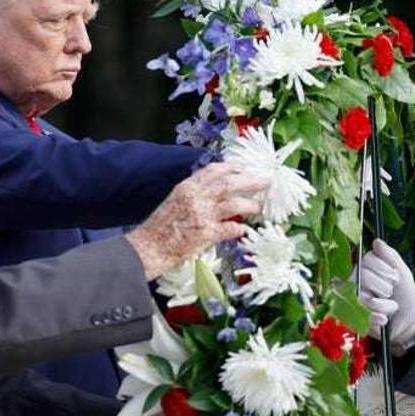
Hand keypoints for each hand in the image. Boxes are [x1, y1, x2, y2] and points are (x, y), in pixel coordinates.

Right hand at [126, 162, 266, 279]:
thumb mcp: (174, 201)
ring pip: (234, 204)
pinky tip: (243, 229)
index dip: (232, 167)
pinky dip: (239, 228)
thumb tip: (213, 191)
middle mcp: (196, 198)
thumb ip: (193, 194)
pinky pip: (230, 228)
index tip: (244, 168)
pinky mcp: (206, 234)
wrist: (148, 247)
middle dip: (251, 181)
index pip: (213, 171)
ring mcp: (202, 215)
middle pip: (230, 184)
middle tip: (265, 181)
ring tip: (257, 207)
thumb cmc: (159, 227)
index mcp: (187, 188)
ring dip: (249, 205)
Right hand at [358, 239, 414, 353]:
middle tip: (392, 291)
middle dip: (385, 286)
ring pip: (365, 298)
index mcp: (366, 268)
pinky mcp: (355, 319)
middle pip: (363, 276)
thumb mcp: (403, 272)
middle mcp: (355, 282)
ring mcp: (353, 301)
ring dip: (386, 305)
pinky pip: (364, 316)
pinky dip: (379, 318)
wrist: (407, 320)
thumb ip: (390, 256)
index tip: (395, 276)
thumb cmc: (403, 293)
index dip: (383, 268)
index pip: (366, 260)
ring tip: (392, 306)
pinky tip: (385, 319)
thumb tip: (377, 241)